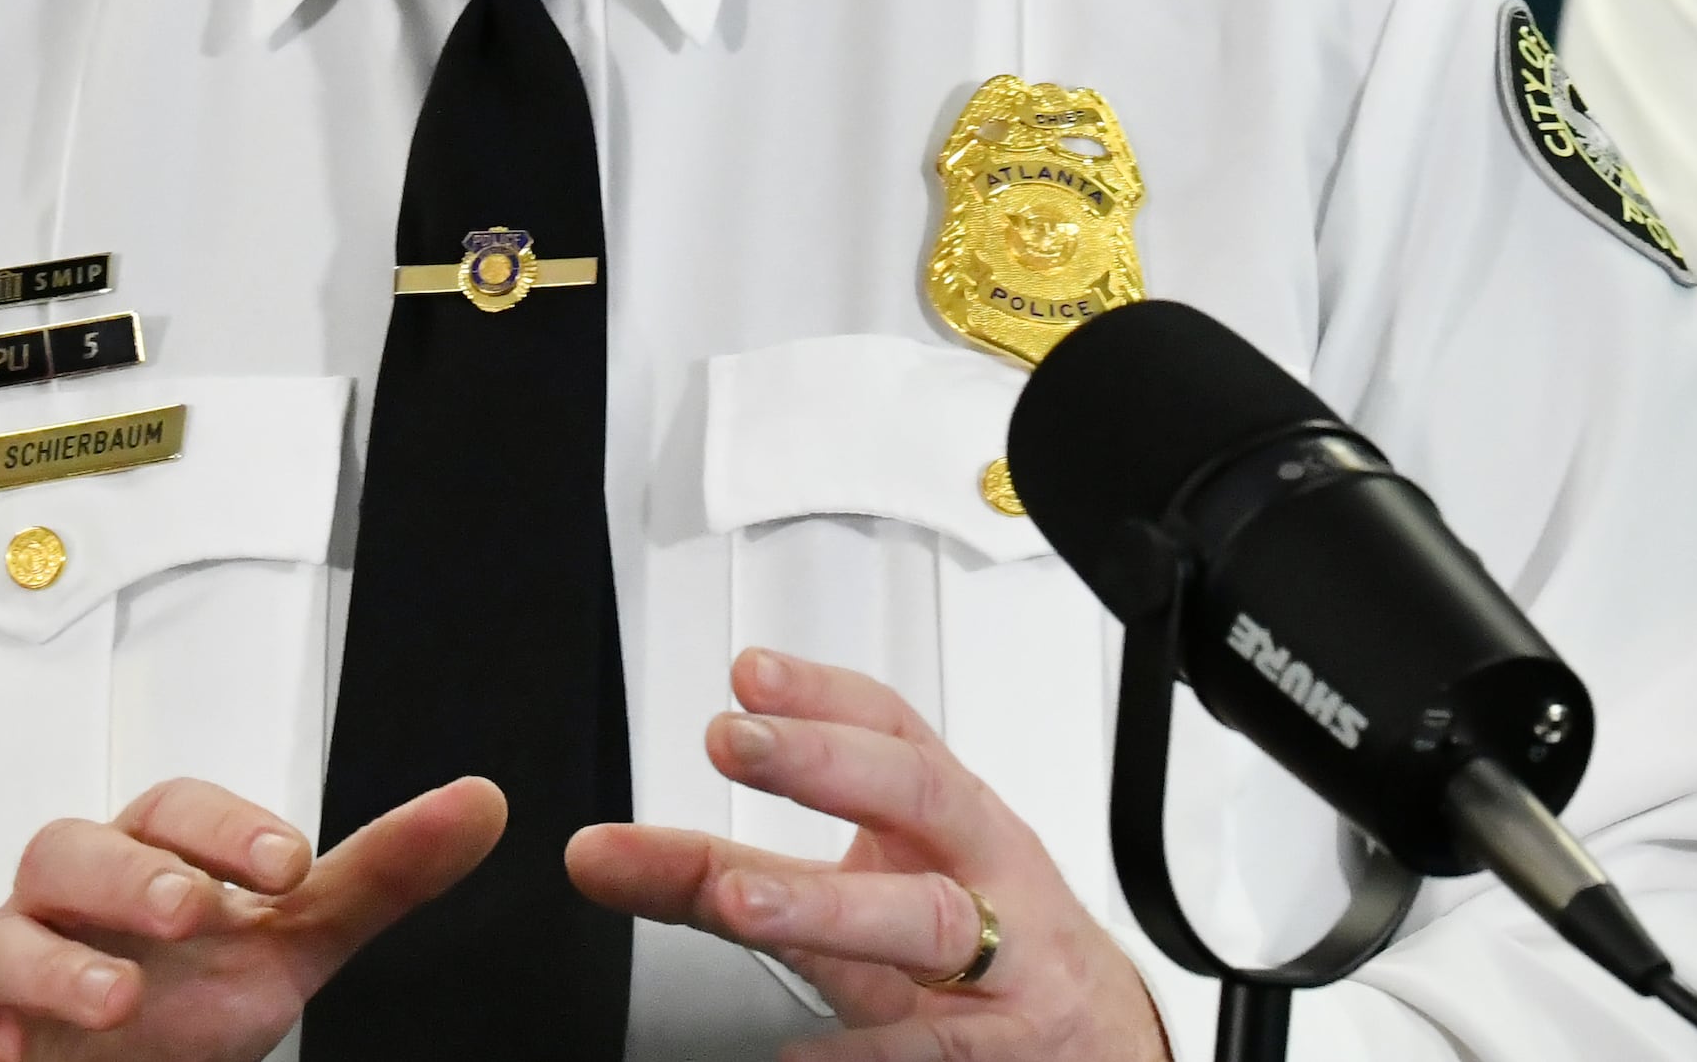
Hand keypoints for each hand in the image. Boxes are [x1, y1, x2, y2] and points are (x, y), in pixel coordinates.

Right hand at [0, 774, 502, 1061]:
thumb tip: (479, 805)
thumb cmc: (179, 998)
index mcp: (143, 860)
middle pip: (68, 850)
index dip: (222, 825)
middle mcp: (64, 904)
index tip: (289, 861)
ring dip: (58, 963)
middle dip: (129, 874)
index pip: (169, 810)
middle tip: (190, 908)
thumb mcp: (287, 944)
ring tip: (118, 1000)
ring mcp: (7, 976)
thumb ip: (378, 878)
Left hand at [567, 649, 1169, 1059]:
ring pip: (925, 920)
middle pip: (919, 796)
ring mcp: (1006, 964)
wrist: (1101, 1045)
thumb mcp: (859, 896)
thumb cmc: (977, 945)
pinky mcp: (1009, 1055)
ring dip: (830, 904)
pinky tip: (800, 1057)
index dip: (823, 694)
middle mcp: (985, 874)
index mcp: (950, 819)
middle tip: (733, 742)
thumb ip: (721, 871)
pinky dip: (870, 1053)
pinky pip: (937, 1050)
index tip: (746, 673)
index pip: (895, 729)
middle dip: (826, 762)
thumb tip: (595, 855)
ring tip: (740, 900)